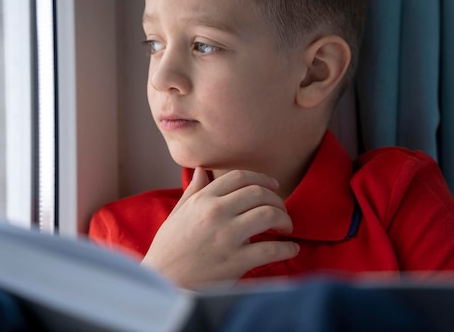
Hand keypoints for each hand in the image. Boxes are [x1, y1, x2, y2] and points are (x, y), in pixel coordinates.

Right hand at [141, 168, 299, 288]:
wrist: (163, 283)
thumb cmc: (169, 249)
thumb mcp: (177, 214)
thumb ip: (193, 191)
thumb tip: (201, 170)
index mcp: (202, 200)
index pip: (240, 177)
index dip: (262, 179)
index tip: (273, 186)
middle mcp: (215, 213)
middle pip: (259, 193)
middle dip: (277, 200)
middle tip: (282, 210)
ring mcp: (226, 237)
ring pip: (269, 215)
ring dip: (284, 219)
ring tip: (286, 228)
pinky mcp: (235, 262)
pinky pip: (271, 249)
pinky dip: (287, 248)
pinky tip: (290, 249)